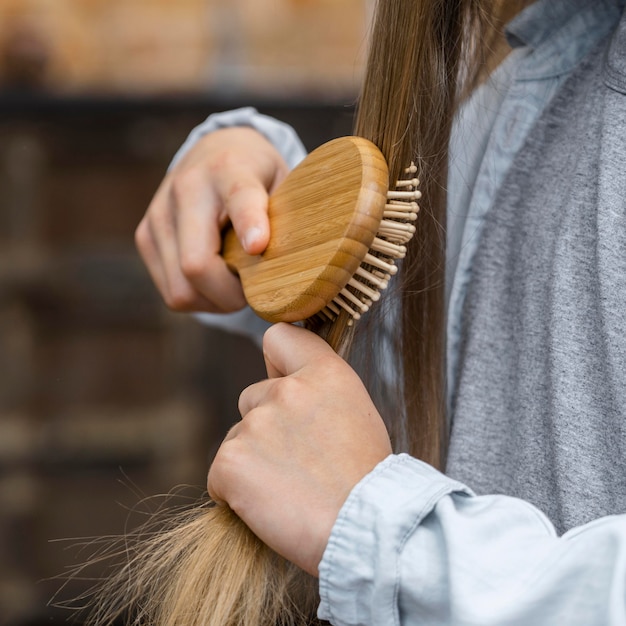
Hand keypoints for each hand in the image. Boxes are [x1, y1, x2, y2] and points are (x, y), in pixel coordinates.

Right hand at [135, 127, 288, 311]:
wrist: (213, 151)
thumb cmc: (258, 176)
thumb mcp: (282, 182)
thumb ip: (289, 216)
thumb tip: (300, 264)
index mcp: (230, 169)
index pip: (239, 198)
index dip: (249, 223)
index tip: (258, 246)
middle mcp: (186, 188)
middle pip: (197, 265)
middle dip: (230, 294)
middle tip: (255, 292)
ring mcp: (159, 214)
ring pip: (181, 288)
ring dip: (215, 301)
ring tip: (236, 284)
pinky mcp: (145, 236)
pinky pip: (172, 292)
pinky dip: (199, 299)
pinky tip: (216, 282)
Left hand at [207, 323, 392, 575]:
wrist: (365, 530)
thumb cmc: (365, 478)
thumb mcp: (356, 412)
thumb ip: (319, 390)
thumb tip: (284, 384)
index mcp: (323, 373)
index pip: (279, 337)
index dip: (277, 363)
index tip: (285, 383)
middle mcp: (286, 390)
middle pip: (252, 397)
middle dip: (266, 425)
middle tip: (298, 462)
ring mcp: (255, 424)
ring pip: (238, 436)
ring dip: (252, 460)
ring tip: (290, 489)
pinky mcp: (230, 462)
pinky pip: (220, 473)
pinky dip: (235, 491)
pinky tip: (270, 505)